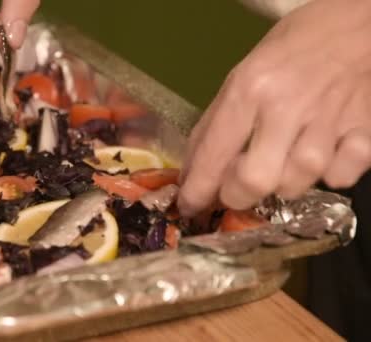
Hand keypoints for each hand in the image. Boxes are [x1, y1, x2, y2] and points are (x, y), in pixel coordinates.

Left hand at [178, 0, 370, 216]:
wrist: (358, 23)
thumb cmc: (291, 50)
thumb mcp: (242, 74)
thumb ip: (216, 123)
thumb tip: (194, 171)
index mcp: (250, 88)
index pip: (214, 152)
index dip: (198, 189)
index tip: (190, 206)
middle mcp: (287, 106)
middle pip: (256, 179)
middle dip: (238, 196)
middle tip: (236, 191)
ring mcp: (330, 119)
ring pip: (298, 182)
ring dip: (282, 184)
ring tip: (280, 165)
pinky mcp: (366, 128)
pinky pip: (342, 176)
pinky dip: (328, 176)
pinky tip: (322, 157)